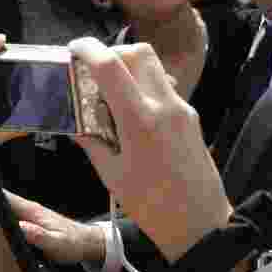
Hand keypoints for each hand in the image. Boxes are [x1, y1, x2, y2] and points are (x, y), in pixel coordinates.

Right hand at [5, 190, 105, 264]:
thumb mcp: (57, 243)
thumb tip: (21, 228)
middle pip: (2, 203)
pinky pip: (11, 219)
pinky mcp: (30, 224)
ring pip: (6, 211)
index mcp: (33, 212)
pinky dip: (0, 221)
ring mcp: (30, 217)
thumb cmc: (73, 243)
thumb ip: (40, 236)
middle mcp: (30, 211)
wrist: (85, 243)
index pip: (8, 199)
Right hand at [68, 38, 232, 263]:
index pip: (112, 66)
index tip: (74, 48)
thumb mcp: (111, 175)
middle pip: (139, 52)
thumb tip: (72, 119)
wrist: (200, 223)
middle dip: (112, 53)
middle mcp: (165, 106)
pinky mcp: (191, 115)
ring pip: (155, 67)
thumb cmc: (152, 206)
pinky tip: (132, 113)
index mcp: (140, 120)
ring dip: (131, 68)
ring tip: (111, 95)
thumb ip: (90, 140)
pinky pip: (165, 87)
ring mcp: (182, 108)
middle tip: (93, 72)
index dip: (89, 49)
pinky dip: (145, 86)